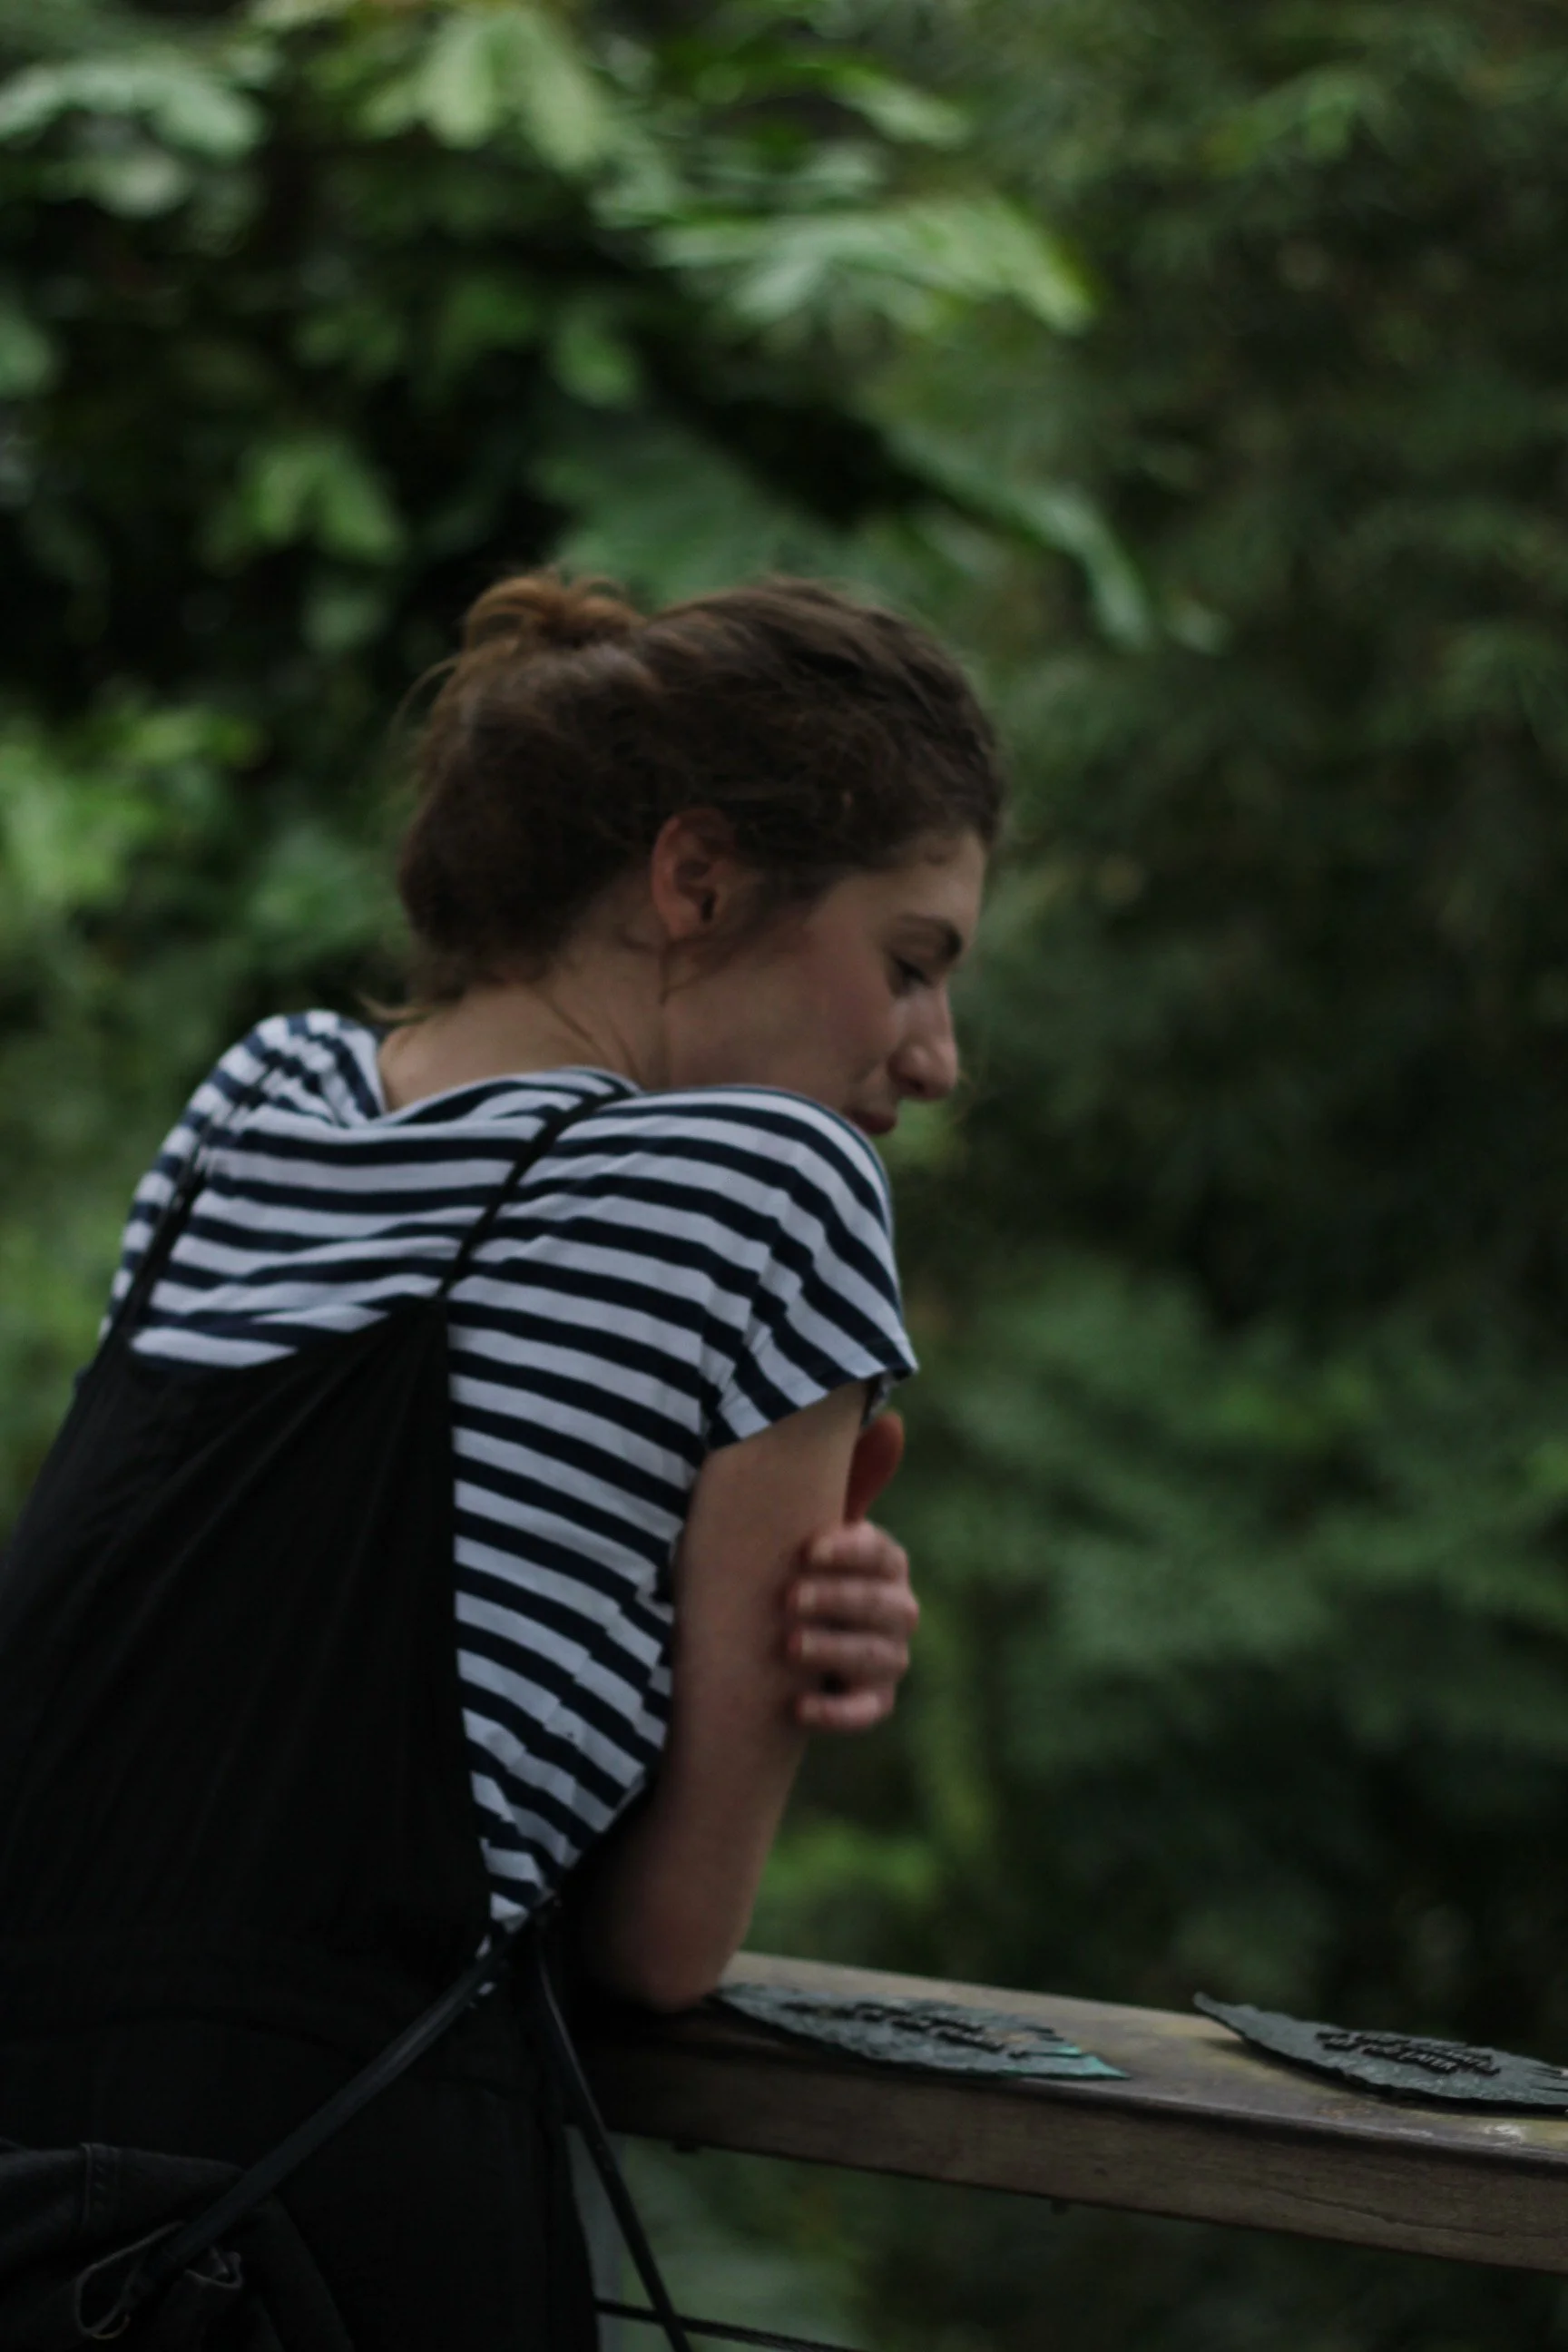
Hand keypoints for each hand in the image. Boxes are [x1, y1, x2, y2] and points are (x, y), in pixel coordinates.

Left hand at [784, 1412, 917, 1732]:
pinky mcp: (869, 1703)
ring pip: (882, 1659)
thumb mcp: (810, 1524)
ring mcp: (887, 1659)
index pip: (884, 1554)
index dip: (851, 1552)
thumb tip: (894, 1422)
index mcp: (885, 1564)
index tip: (807, 1550)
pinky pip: (867, 1713)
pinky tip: (798, 1707)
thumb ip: (848, 1478)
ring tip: (789, 1646)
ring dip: (836, 1651)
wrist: (772, 1639)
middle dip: (840, 1601)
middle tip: (789, 1597)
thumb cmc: (797, 1568)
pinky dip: (836, 1713)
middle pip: (888, 1606)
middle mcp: (897, 1611)